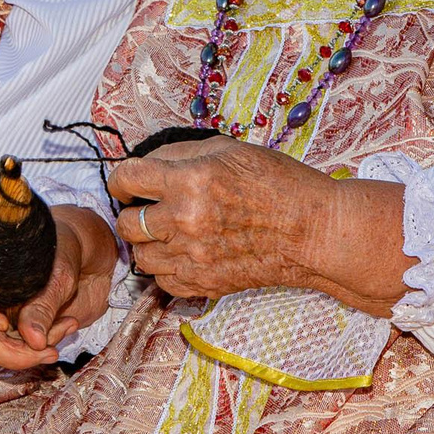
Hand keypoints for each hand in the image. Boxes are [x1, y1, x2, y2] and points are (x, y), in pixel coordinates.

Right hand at [0, 204, 114, 370]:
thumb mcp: (58, 274)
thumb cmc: (63, 250)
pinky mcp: (7, 328)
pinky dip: (37, 349)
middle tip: (47, 350)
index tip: (4, 323)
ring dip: (28, 352)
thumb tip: (32, 340)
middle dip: (10, 350)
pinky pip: (12, 350)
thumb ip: (43, 305)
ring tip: (64, 331)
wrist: (82, 253)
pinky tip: (64, 329)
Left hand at [110, 136, 332, 301]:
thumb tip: (149, 163)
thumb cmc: (278, 184)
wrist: (312, 231)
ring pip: (141, 256)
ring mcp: (193, 257)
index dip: (121, 181)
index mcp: (189, 180)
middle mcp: (185, 220)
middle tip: (147, 210)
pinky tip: (184, 254)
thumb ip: (182, 155)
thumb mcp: (229, 150)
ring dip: (148, 243)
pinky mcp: (204, 283)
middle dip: (131, 214)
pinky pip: (162, 281)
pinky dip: (167, 268)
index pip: (127, 179)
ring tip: (168, 233)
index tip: (126, 185)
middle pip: (126, 223)